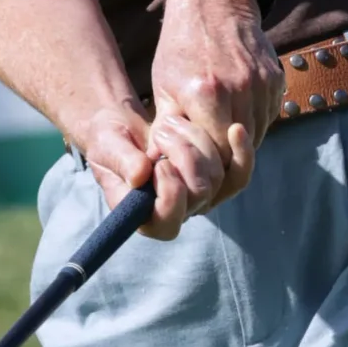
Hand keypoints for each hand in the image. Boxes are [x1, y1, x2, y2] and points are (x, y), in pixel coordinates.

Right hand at [73, 99, 231, 241]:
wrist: (125, 129)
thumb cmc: (110, 141)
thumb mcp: (107, 147)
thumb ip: (122, 161)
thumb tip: (140, 176)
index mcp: (143, 216)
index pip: (167, 224)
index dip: (170, 195)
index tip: (159, 162)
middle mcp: (175, 213)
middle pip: (199, 195)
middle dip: (184, 157)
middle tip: (161, 132)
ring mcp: (198, 198)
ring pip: (218, 178)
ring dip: (197, 143)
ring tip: (171, 122)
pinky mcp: (216, 180)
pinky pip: (238, 174)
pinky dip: (240, 151)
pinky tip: (236, 130)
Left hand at [146, 0, 283, 217]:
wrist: (214, 1)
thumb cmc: (181, 46)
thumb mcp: (163, 87)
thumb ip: (166, 130)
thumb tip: (159, 167)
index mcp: (206, 94)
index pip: (216, 156)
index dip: (208, 169)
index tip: (197, 170)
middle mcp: (239, 90)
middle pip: (240, 150)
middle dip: (224, 160)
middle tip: (209, 160)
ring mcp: (262, 84)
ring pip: (257, 136)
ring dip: (240, 143)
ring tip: (220, 133)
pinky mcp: (275, 79)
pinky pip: (268, 117)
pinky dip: (254, 122)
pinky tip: (236, 112)